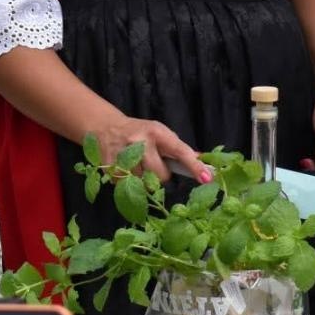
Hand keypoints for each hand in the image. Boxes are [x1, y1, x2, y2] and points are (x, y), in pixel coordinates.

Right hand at [90, 115, 209, 183]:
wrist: (107, 128)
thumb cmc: (142, 133)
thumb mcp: (162, 134)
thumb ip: (179, 149)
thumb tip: (204, 164)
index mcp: (157, 133)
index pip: (181, 151)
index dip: (195, 166)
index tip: (207, 178)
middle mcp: (140, 143)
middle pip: (161, 176)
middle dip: (161, 175)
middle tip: (154, 164)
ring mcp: (123, 155)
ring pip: (144, 184)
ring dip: (144, 179)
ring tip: (138, 165)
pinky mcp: (110, 167)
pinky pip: (127, 186)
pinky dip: (129, 182)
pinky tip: (126, 168)